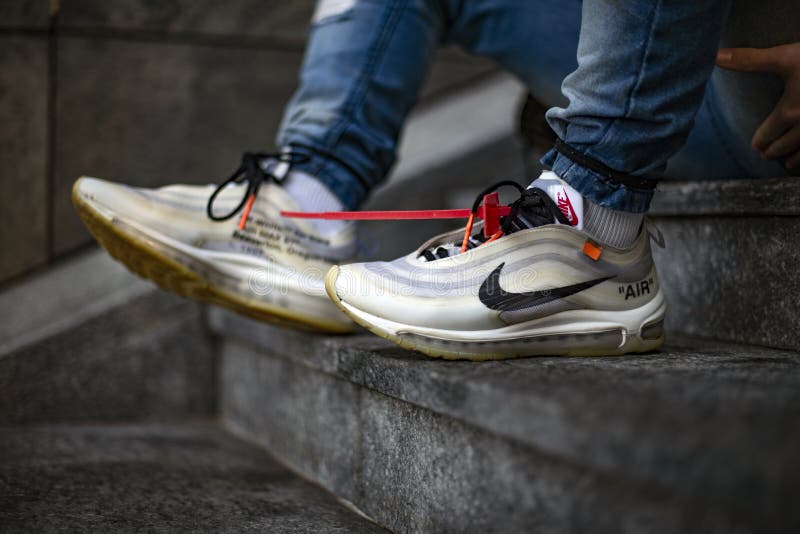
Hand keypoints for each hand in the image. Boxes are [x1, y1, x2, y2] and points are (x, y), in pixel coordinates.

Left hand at [717, 43, 799, 170]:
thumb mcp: (785, 56)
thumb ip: (749, 60)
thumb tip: (716, 57)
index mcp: (790, 112)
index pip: (766, 136)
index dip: (760, 140)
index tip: (757, 143)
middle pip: (781, 149)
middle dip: (772, 151)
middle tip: (766, 152)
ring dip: (792, 159)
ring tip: (786, 160)